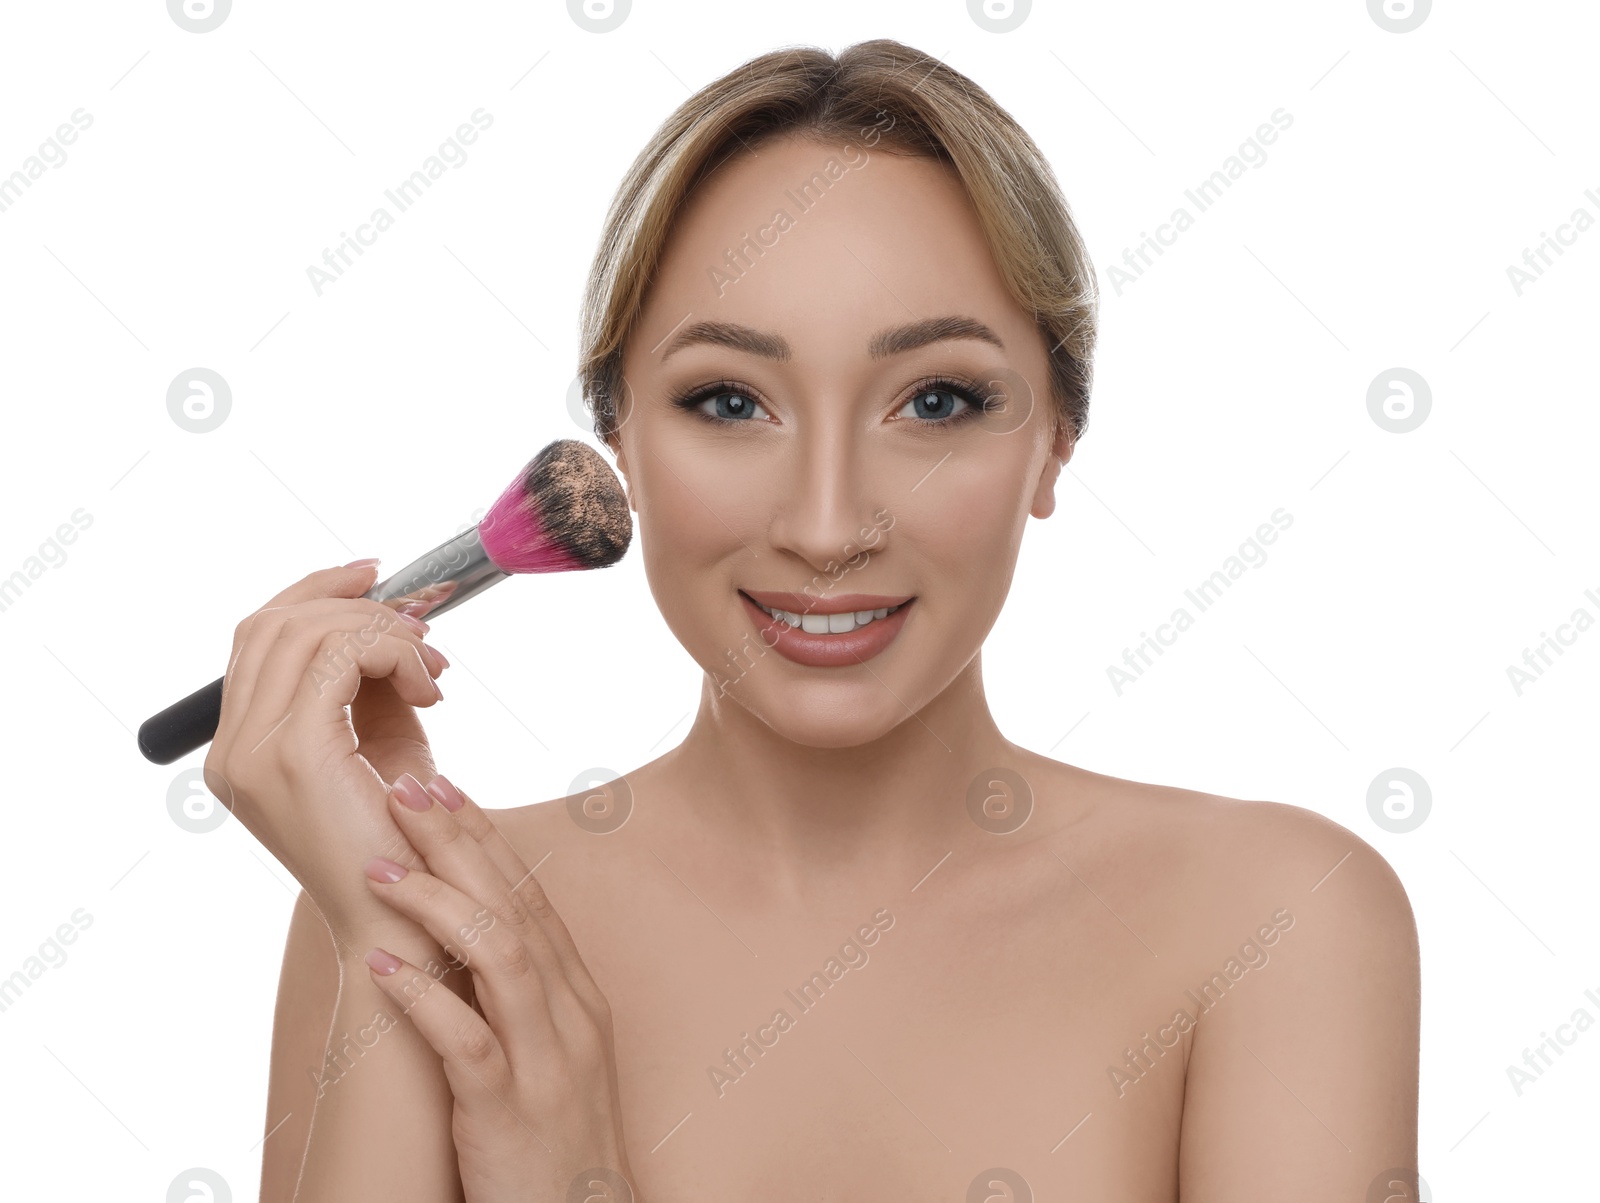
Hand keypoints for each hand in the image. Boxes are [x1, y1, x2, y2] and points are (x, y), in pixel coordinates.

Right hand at [201, 561, 448, 943]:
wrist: (409, 919)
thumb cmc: (405, 839)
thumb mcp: (381, 742)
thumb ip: (366, 682)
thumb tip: (387, 617)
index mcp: (239, 749)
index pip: (258, 636)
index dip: (316, 591)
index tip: (377, 578)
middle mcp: (230, 752)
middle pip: (275, 623)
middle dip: (355, 605)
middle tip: (420, 627)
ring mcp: (252, 754)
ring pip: (306, 631)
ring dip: (383, 632)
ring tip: (432, 669)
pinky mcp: (295, 755)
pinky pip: (339, 658)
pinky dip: (393, 654)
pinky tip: (429, 689)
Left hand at [361, 772, 638, 1202]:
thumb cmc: (553, 1141)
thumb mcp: (548, 1053)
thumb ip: (518, 993)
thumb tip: (463, 932)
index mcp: (577, 995)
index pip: (531, 894)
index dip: (484, 837)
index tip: (441, 789)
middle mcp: (570, 1015)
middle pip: (516, 905)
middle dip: (458, 842)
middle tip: (406, 791)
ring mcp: (546, 1061)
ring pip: (499, 956)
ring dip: (437, 905)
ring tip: (380, 870)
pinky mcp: (511, 1111)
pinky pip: (468, 1042)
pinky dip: (424, 998)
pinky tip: (383, 968)